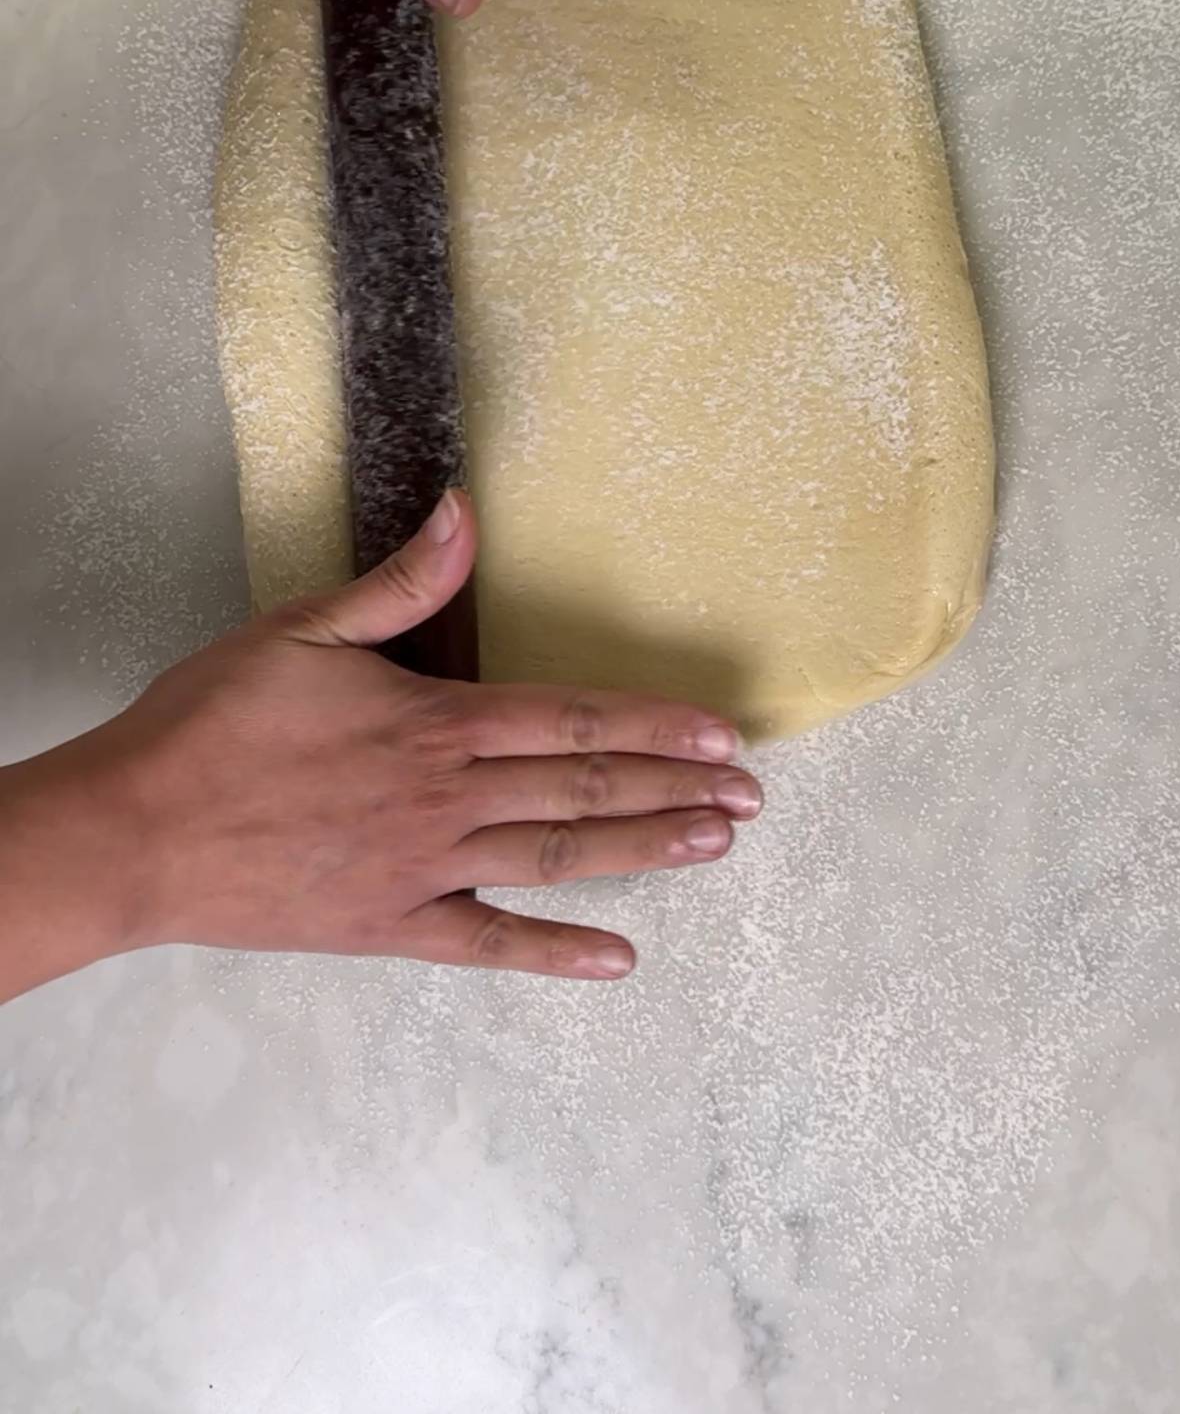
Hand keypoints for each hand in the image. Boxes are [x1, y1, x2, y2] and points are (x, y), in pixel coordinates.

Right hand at [0, 492, 760, 1000]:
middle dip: (675, 789)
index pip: (571, 717)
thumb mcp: (300, 630)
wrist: (135, 832)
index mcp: (433, 721)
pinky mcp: (391, 926)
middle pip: (583, 788)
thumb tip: (464, 514)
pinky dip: (554, 952)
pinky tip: (618, 959)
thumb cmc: (211, 724)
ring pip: (556, 856)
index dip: (655, 725)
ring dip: (642, 851)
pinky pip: (488, 945)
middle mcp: (446, 798)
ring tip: (713, 847)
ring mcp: (425, 869)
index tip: (722, 735)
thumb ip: (400, 585)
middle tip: (750, 798)